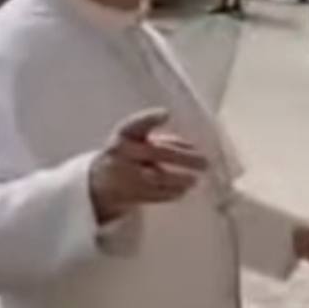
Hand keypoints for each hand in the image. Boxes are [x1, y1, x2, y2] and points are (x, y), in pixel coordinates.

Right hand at [89, 109, 207, 224]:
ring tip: (196, 179)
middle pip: (156, 153)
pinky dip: (174, 192)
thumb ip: (166, 140)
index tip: (165, 113)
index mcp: (125, 135)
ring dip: (181, 179)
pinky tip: (184, 189)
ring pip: (158, 178)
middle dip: (184, 157)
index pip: (134, 125)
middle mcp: (122, 153)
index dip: (149, 118)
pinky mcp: (131, 194)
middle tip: (205, 162)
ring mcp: (125, 175)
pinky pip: (157, 194)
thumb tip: (193, 147)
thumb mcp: (141, 140)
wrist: (103, 180)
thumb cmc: (132, 153)